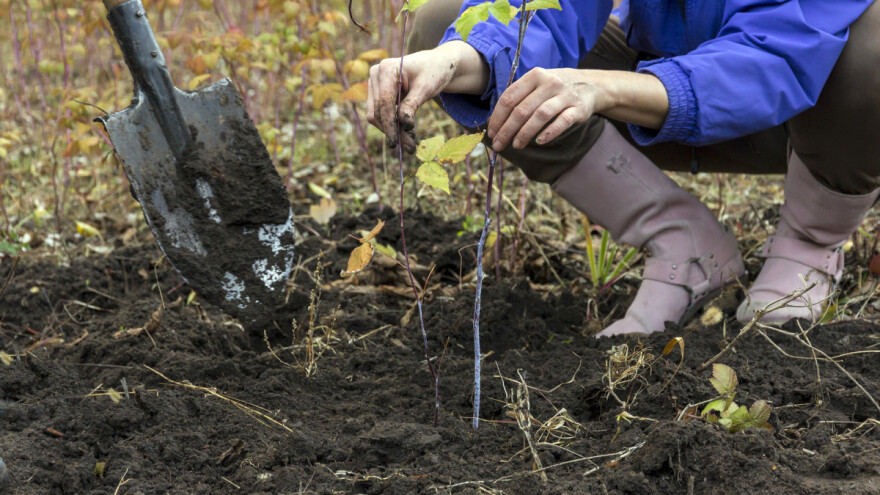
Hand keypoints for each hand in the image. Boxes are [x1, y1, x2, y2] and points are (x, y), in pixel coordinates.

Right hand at [367, 41, 488, 153]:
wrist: (436, 64)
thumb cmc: (434, 71)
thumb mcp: (426, 88)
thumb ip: (412, 105)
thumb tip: (403, 124)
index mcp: (386, 69)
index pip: (384, 102)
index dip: (390, 124)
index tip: (396, 142)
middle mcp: (376, 75)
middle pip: (378, 111)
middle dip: (393, 130)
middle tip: (410, 147)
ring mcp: (375, 84)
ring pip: (376, 115)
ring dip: (392, 130)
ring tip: (410, 143)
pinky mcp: (378, 93)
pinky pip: (381, 114)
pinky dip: (393, 125)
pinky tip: (407, 134)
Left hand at [487, 68, 606, 151]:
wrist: (590, 85)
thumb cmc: (555, 88)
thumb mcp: (537, 84)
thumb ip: (519, 98)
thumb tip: (495, 121)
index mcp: (534, 76)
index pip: (510, 97)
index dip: (498, 117)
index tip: (491, 133)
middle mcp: (549, 83)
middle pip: (522, 109)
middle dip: (507, 130)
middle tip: (499, 145)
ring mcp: (565, 95)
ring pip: (540, 115)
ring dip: (525, 133)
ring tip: (516, 145)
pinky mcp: (578, 108)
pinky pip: (562, 121)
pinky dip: (550, 132)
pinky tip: (539, 141)